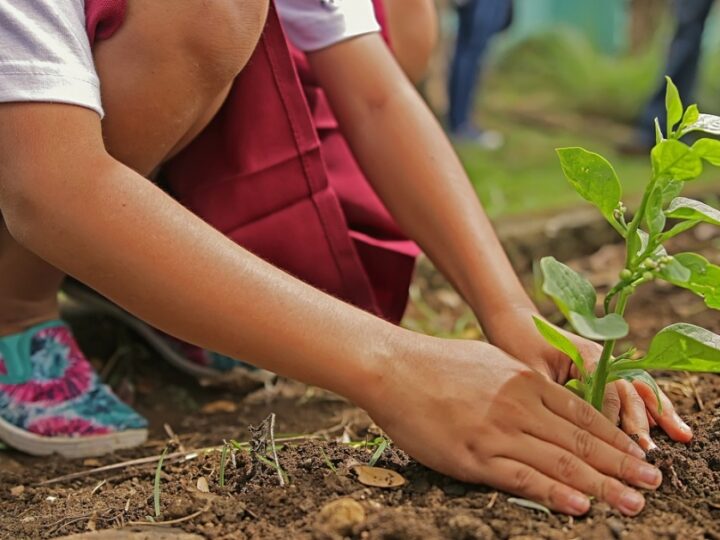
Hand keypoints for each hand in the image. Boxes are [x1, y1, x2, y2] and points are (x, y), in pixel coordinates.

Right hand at [359, 334, 660, 515]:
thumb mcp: (491, 361)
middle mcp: (520, 406)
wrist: (394, 368)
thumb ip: (523, 383)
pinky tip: (579, 506)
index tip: (640, 455)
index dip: (616, 438)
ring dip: (601, 485)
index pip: (584, 415)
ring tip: (631, 502)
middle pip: (582, 441)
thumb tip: (547, 398)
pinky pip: (522, 478)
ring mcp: (498, 432)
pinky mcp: (474, 455)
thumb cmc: (439, 364)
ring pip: (560, 463)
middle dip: (621, 465)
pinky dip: (554, 494)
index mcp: (526, 381)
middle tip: (651, 483)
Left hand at [485, 307, 692, 450]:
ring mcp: (606, 364)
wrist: (515, 322)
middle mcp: (602, 358)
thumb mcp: (531, 372)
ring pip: (637, 390)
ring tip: (679, 435)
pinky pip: (631, 389)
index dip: (613, 419)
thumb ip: (553, 395)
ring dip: (656, 413)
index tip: (617, 445)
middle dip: (641, 422)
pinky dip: (651, 406)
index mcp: (585, 355)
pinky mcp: (603, 372)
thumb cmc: (518, 345)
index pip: (608, 391)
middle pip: (628, 391)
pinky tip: (670, 425)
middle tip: (648, 450)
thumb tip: (569, 428)